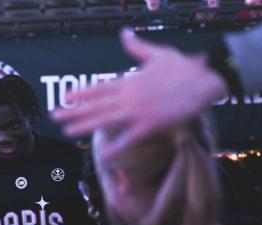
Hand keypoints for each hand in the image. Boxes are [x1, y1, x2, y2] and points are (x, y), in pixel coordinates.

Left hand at [51, 28, 226, 159]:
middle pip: (95, 104)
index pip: (99, 87)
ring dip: (84, 126)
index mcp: (130, 79)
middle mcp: (129, 95)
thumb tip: (124, 33)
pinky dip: (116, 148)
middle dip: (73, 111)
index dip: (81, 93)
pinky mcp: (151, 124)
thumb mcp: (158, 53)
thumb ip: (136, 47)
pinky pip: (129, 139)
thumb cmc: (185, 66)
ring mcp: (138, 111)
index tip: (65, 97)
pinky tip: (103, 156)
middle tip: (54, 116)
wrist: (207, 79)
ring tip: (67, 131)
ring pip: (105, 120)